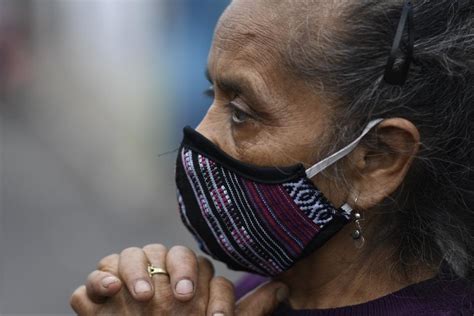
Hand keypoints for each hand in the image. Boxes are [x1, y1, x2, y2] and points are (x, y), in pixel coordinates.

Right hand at [70, 244, 288, 314]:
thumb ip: (250, 309)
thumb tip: (285, 288)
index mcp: (182, 279)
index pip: (191, 262)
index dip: (196, 278)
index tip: (204, 312)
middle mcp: (155, 276)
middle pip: (160, 251)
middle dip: (168, 270)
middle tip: (178, 299)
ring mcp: (124, 285)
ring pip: (126, 255)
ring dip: (133, 270)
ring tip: (143, 297)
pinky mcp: (95, 300)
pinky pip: (90, 281)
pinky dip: (97, 281)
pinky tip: (109, 292)